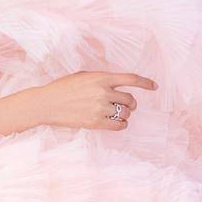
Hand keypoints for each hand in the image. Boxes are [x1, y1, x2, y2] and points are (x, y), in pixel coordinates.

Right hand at [28, 71, 157, 131]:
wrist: (46, 103)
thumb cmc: (63, 88)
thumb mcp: (83, 76)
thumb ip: (101, 79)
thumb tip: (117, 85)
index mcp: (102, 78)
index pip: (131, 79)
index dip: (145, 83)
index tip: (154, 86)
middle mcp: (103, 92)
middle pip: (130, 99)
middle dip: (131, 104)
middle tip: (126, 106)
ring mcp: (100, 108)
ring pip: (125, 113)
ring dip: (124, 115)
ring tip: (116, 114)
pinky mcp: (95, 122)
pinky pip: (119, 125)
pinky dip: (121, 124)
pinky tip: (116, 123)